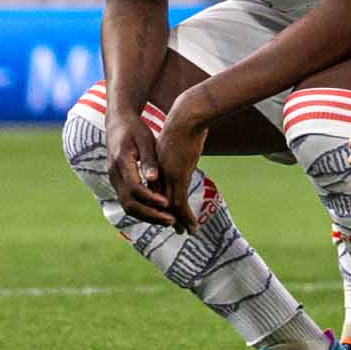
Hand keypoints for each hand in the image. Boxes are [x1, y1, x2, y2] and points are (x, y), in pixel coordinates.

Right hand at [105, 103, 178, 228]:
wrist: (117, 124)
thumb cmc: (135, 129)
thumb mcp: (145, 140)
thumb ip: (149, 160)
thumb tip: (154, 179)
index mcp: (121, 162)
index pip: (134, 188)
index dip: (150, 198)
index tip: (167, 204)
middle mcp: (114, 175)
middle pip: (129, 203)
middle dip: (150, 214)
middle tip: (171, 220)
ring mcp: (114, 181)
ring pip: (127, 206)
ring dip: (147, 216)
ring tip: (169, 221)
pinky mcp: (118, 184)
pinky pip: (128, 202)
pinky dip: (143, 211)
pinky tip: (159, 213)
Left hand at [151, 91, 213, 232]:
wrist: (186, 117)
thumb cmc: (186, 124)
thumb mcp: (179, 140)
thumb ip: (180, 152)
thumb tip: (187, 152)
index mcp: (159, 166)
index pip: (159, 192)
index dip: (165, 206)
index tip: (172, 215)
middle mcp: (160, 174)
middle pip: (162, 202)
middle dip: (170, 218)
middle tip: (179, 229)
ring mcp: (168, 176)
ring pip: (170, 207)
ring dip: (179, 221)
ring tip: (187, 231)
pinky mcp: (177, 177)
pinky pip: (179, 203)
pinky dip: (185, 216)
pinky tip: (191, 225)